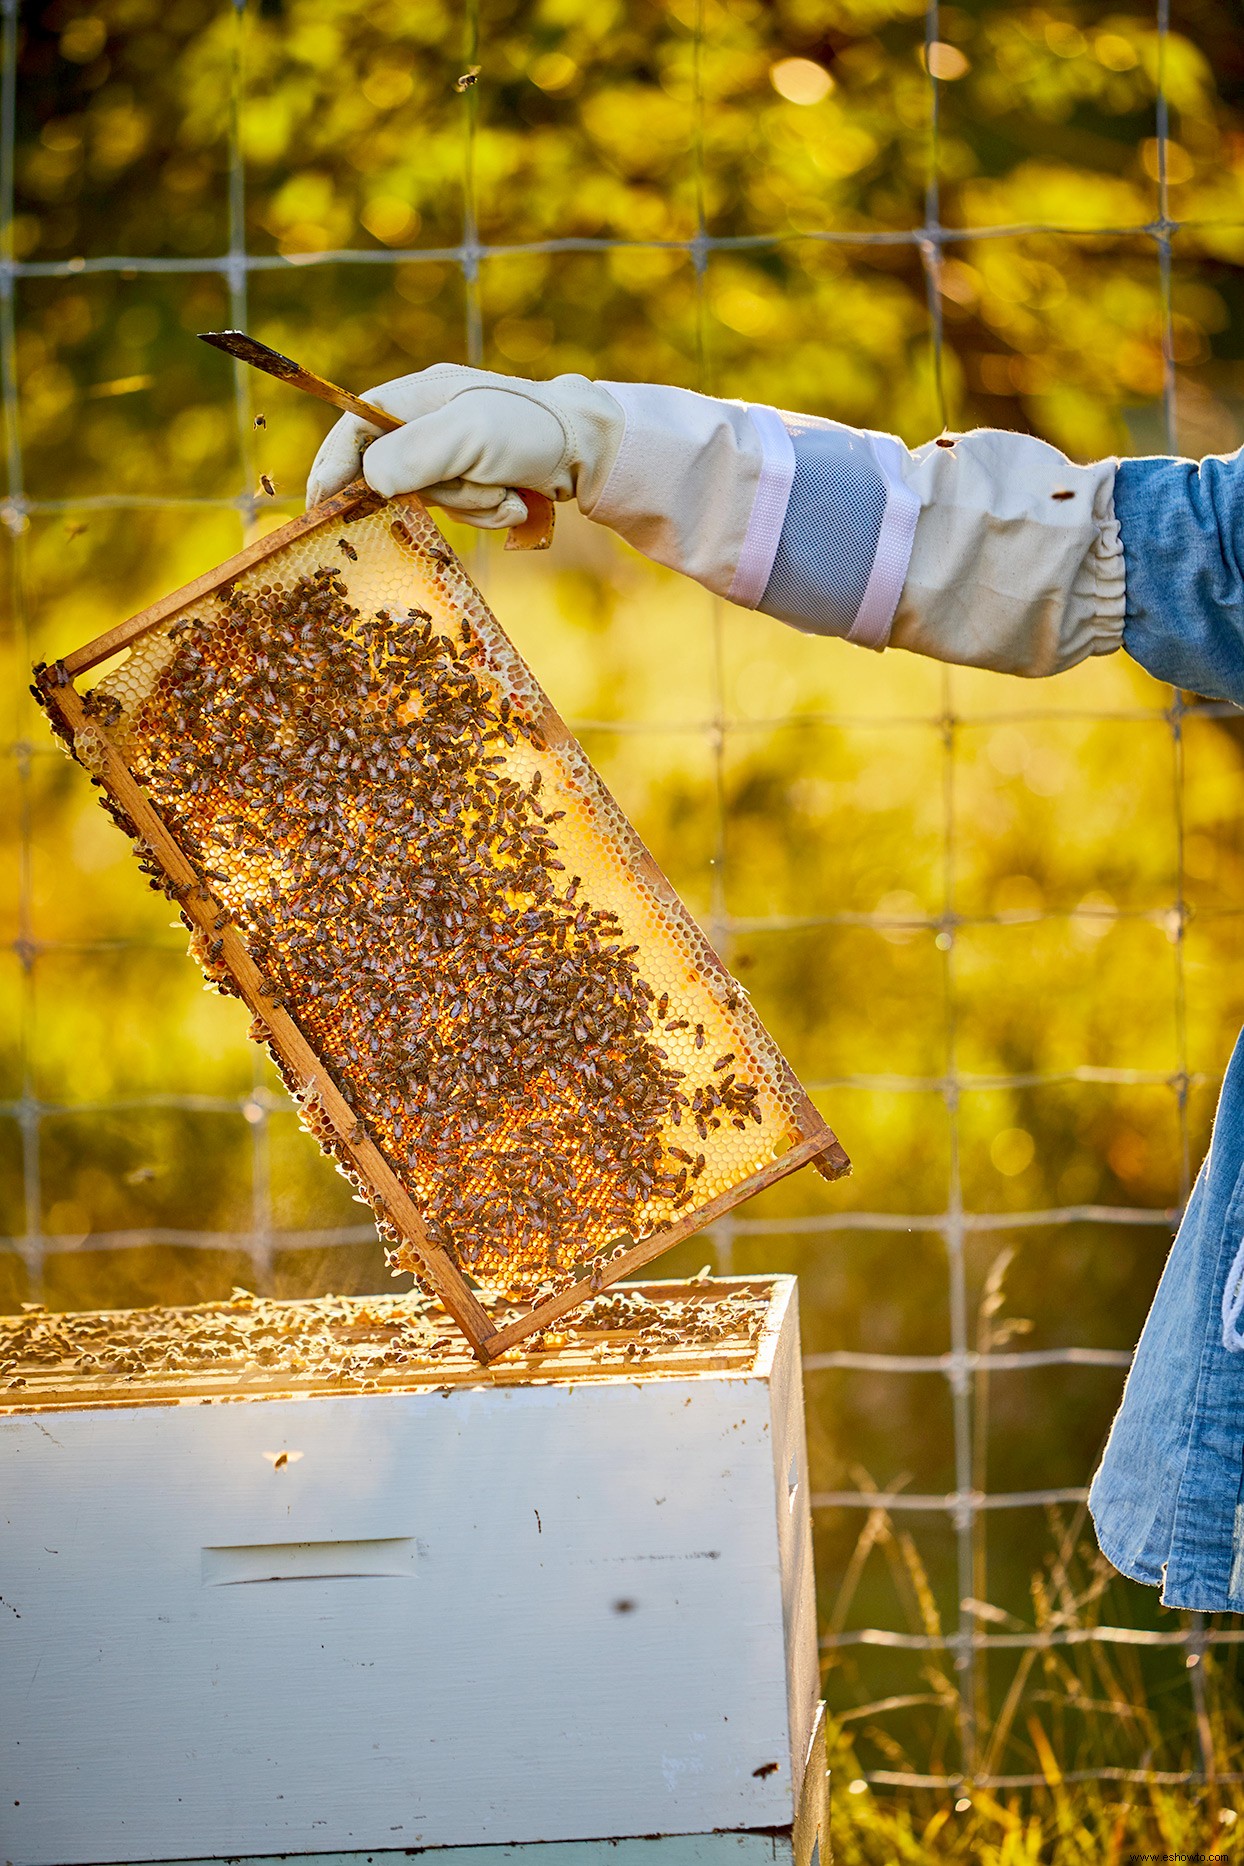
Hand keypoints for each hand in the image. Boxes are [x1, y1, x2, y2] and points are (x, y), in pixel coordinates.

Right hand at [305, 364, 623, 528]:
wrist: (593, 450)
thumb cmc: (529, 430)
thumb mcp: (467, 436)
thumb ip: (412, 455)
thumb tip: (369, 481)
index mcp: (416, 395)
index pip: (353, 429)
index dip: (332, 466)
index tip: (321, 506)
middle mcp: (428, 421)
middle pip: (392, 474)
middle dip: (435, 494)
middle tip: (474, 489)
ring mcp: (453, 452)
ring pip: (431, 500)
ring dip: (470, 506)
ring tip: (506, 493)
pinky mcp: (477, 478)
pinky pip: (461, 510)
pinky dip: (488, 513)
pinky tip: (516, 502)